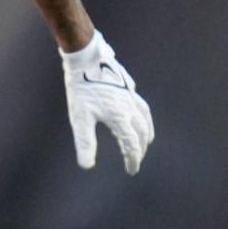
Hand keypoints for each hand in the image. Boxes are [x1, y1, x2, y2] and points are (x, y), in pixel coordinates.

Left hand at [60, 30, 154, 173]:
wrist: (86, 58)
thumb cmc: (81, 88)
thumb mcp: (80, 118)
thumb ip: (85, 142)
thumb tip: (87, 166)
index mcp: (120, 118)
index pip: (131, 145)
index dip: (132, 159)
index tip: (132, 170)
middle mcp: (130, 107)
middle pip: (142, 132)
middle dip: (141, 148)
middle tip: (137, 159)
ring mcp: (130, 95)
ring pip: (145, 117)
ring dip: (147, 132)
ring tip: (147, 140)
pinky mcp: (127, 85)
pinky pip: (141, 103)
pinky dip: (144, 114)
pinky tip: (138, 112)